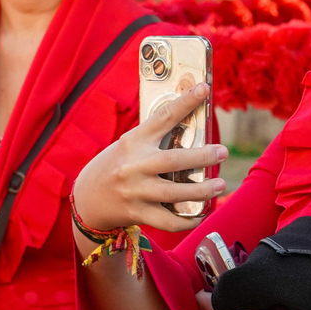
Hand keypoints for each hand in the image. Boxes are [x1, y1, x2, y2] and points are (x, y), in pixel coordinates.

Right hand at [72, 83, 228, 235]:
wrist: (88, 197)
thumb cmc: (115, 165)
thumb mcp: (129, 145)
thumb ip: (154, 139)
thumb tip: (192, 125)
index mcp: (134, 141)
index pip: (163, 117)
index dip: (185, 102)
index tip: (204, 88)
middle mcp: (134, 165)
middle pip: (174, 160)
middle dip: (203, 156)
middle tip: (223, 152)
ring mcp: (135, 191)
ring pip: (174, 192)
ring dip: (202, 190)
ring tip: (219, 184)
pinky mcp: (137, 213)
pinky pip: (168, 221)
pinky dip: (188, 220)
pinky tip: (201, 213)